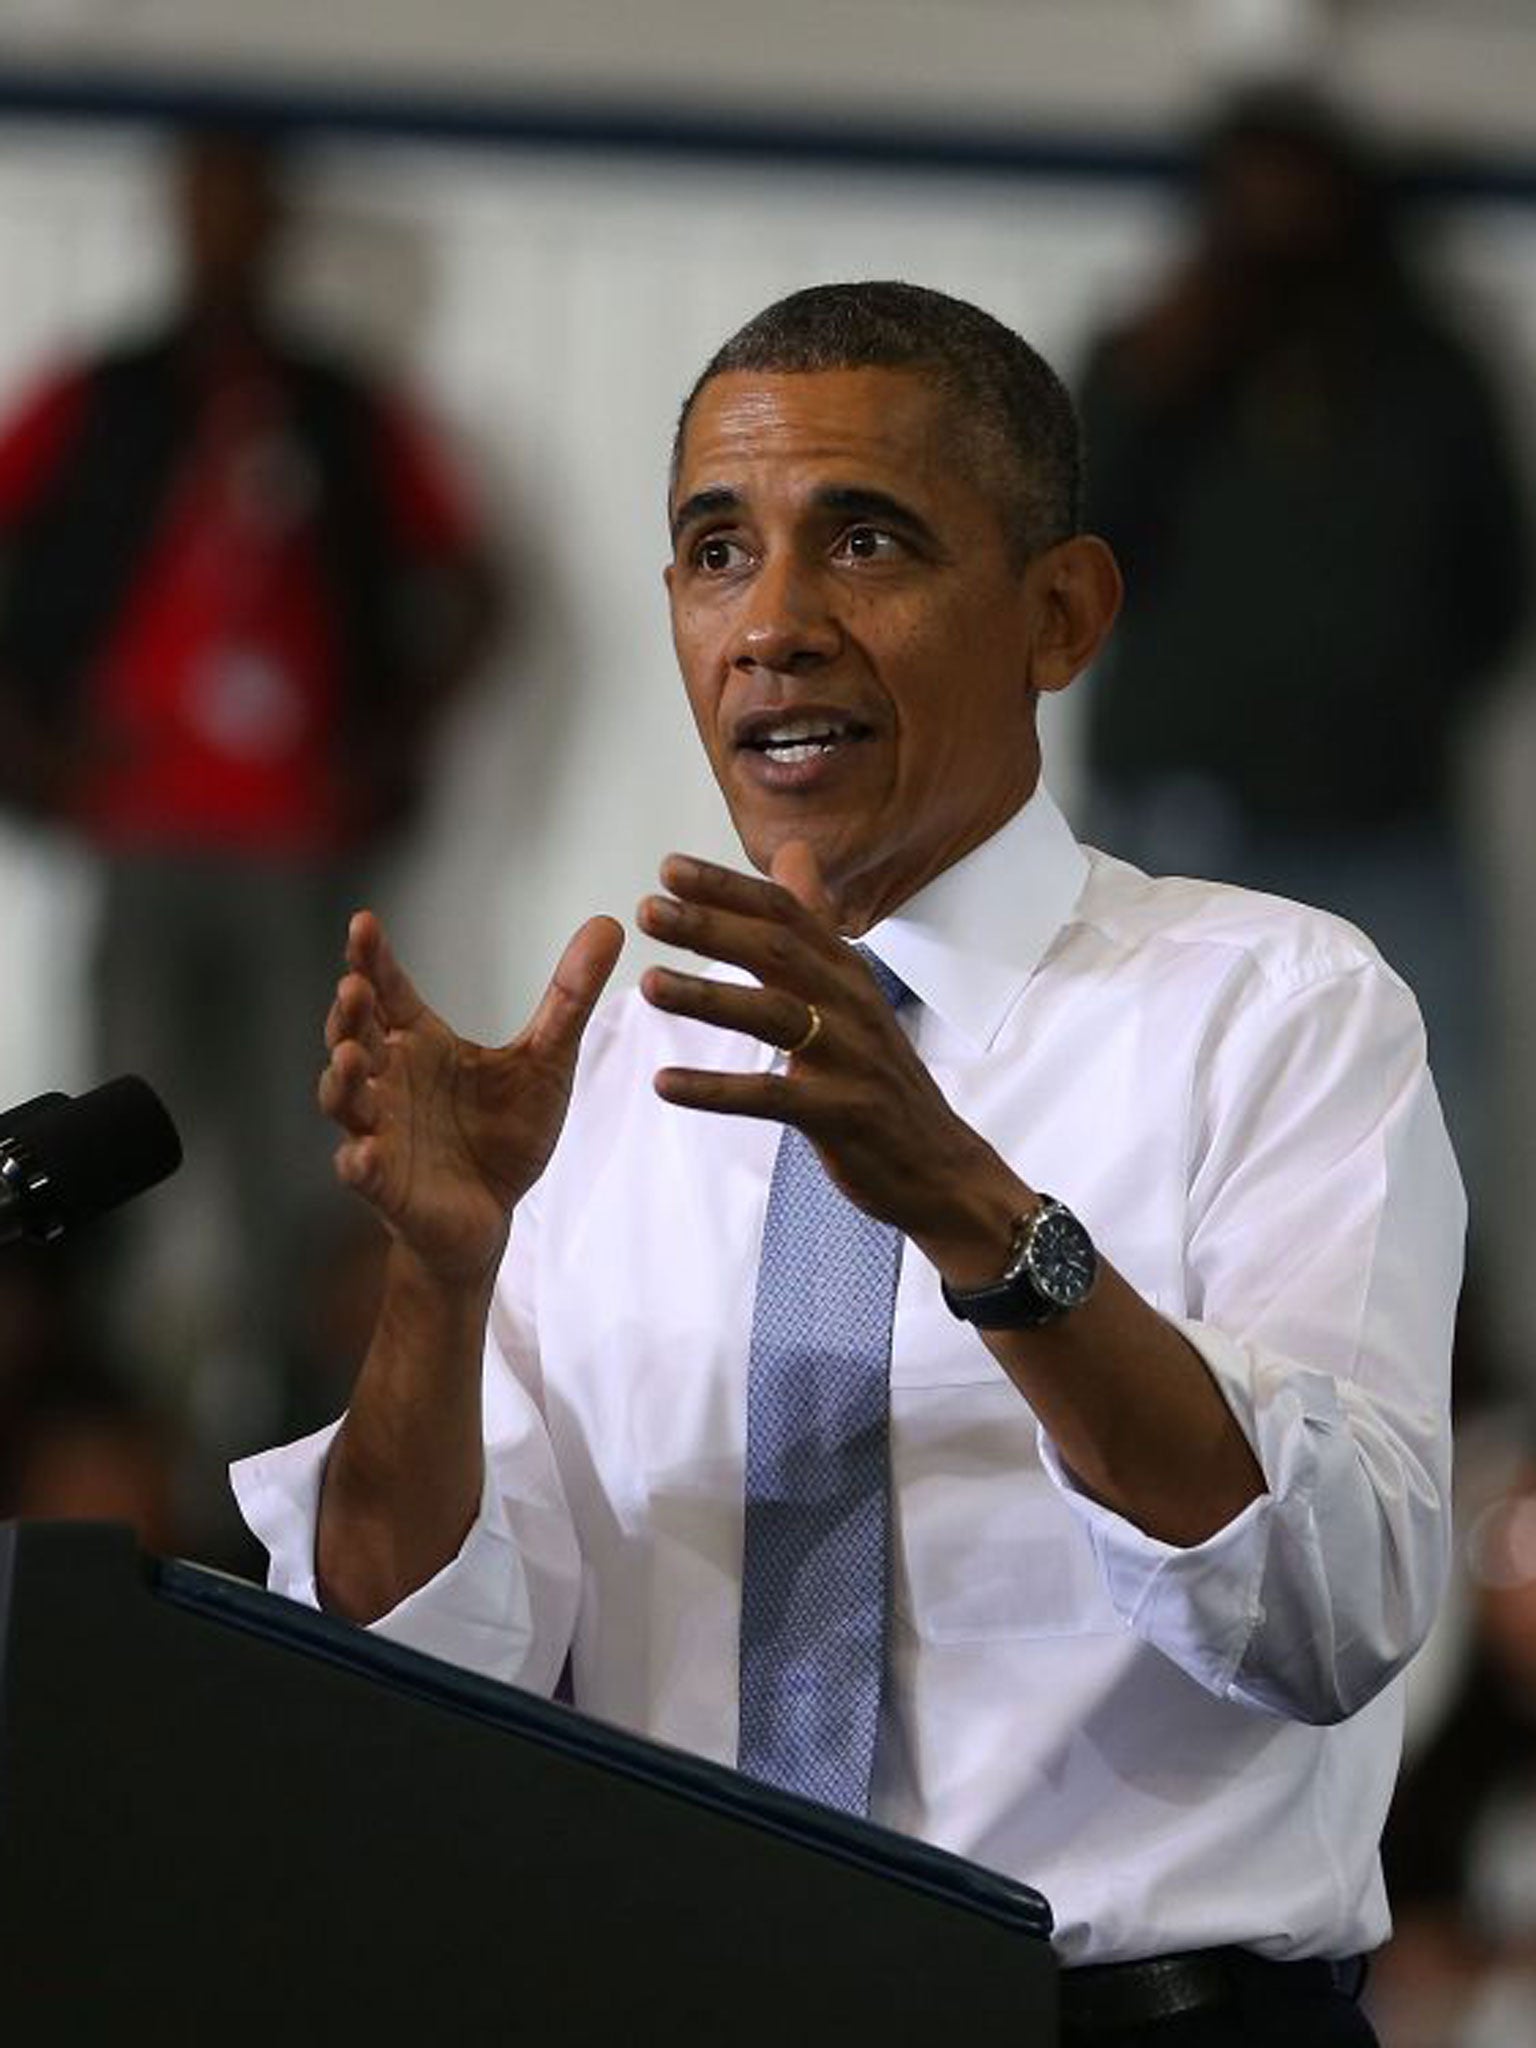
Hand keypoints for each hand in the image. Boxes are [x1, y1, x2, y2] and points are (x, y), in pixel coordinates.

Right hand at [320, 909, 624, 1283]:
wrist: (494, 1214)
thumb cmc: (506, 1132)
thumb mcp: (547, 1060)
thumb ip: (569, 996)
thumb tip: (610, 922)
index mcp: (420, 1043)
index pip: (389, 992)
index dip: (372, 959)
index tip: (364, 922)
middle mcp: (389, 1081)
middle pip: (355, 1037)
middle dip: (350, 1013)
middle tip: (354, 985)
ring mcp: (381, 1132)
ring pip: (346, 1099)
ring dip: (343, 1078)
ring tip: (351, 1055)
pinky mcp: (387, 1185)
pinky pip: (362, 1171)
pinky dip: (358, 1162)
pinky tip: (360, 1154)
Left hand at [637, 842, 1022, 1266]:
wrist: (939, 1164)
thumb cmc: (879, 1076)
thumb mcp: (851, 990)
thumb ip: (815, 923)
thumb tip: (794, 851)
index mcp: (846, 973)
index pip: (787, 913)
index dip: (730, 888)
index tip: (670, 869)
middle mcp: (852, 1005)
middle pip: (778, 952)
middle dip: (712, 928)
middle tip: (649, 912)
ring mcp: (851, 1059)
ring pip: (774, 1016)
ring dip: (709, 997)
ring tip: (650, 985)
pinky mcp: (842, 1114)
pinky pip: (772, 1097)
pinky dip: (716, 1091)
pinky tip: (665, 1084)